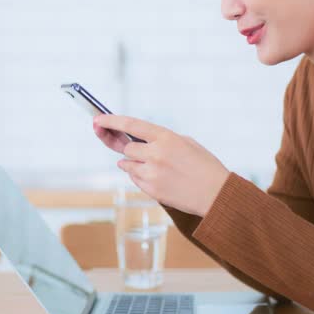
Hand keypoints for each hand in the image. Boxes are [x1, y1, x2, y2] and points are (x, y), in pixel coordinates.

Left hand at [93, 114, 230, 217]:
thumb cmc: (205, 166)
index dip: (111, 121)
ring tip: (157, 168)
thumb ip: (161, 139)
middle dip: (129, 149)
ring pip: (127, 164)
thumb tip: (137, 140)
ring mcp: (152, 173)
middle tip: (139, 151)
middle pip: (126, 148)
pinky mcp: (151, 189)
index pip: (130, 125)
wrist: (216, 194)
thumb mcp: (186, 143)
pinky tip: (159, 178)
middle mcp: (155, 154)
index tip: (97, 119)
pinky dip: (140, 176)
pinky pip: (134, 178)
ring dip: (134, 163)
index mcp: (166, 137)